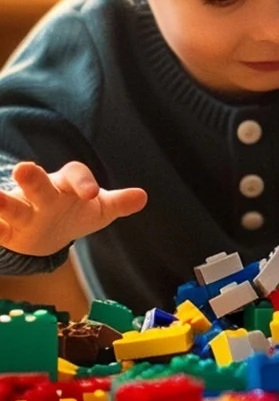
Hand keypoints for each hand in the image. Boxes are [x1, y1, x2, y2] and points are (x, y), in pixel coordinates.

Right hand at [0, 161, 147, 257]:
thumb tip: (142, 197)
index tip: (92, 194)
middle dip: (32, 179)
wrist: (46, 231)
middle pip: (39, 185)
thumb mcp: (100, 210)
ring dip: (2, 202)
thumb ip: (118, 203)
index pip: (76, 175)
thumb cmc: (75, 213)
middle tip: (24, 168)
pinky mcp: (8, 229)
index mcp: (68, 185)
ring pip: (12, 205)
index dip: (84, 183)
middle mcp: (42, 193)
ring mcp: (22, 210)